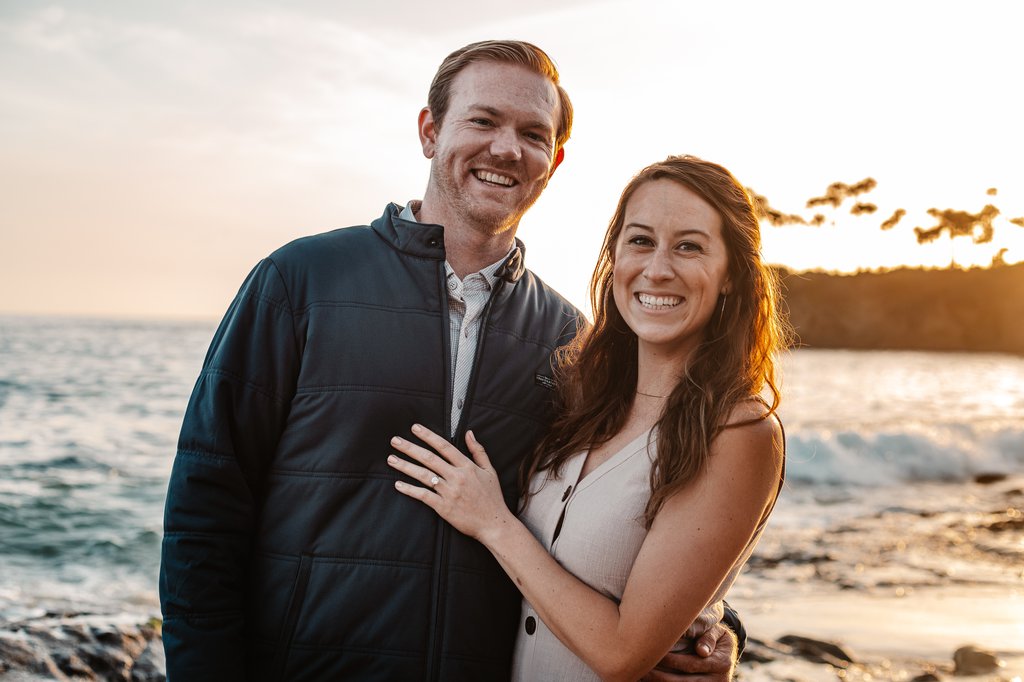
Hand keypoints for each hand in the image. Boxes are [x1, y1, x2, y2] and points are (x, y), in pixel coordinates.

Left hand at [387, 425, 513, 541]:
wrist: (494, 524)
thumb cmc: (492, 498)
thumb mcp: (490, 471)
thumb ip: (478, 451)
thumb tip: (468, 433)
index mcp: (467, 467)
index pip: (444, 446)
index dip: (428, 436)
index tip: (415, 428)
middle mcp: (457, 477)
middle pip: (429, 458)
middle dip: (410, 448)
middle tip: (395, 441)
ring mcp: (449, 492)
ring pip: (423, 475)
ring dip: (405, 466)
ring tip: (391, 459)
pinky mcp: (444, 507)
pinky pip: (423, 496)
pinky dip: (410, 490)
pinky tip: (398, 484)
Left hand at [641, 623, 736, 680]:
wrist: (726, 655)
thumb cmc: (716, 638)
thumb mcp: (719, 633)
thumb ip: (710, 637)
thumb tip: (701, 651)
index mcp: (722, 662)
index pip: (691, 663)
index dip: (672, 660)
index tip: (655, 654)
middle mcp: (718, 679)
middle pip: (683, 680)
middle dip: (660, 675)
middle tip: (642, 666)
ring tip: (643, 675)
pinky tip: (652, 680)